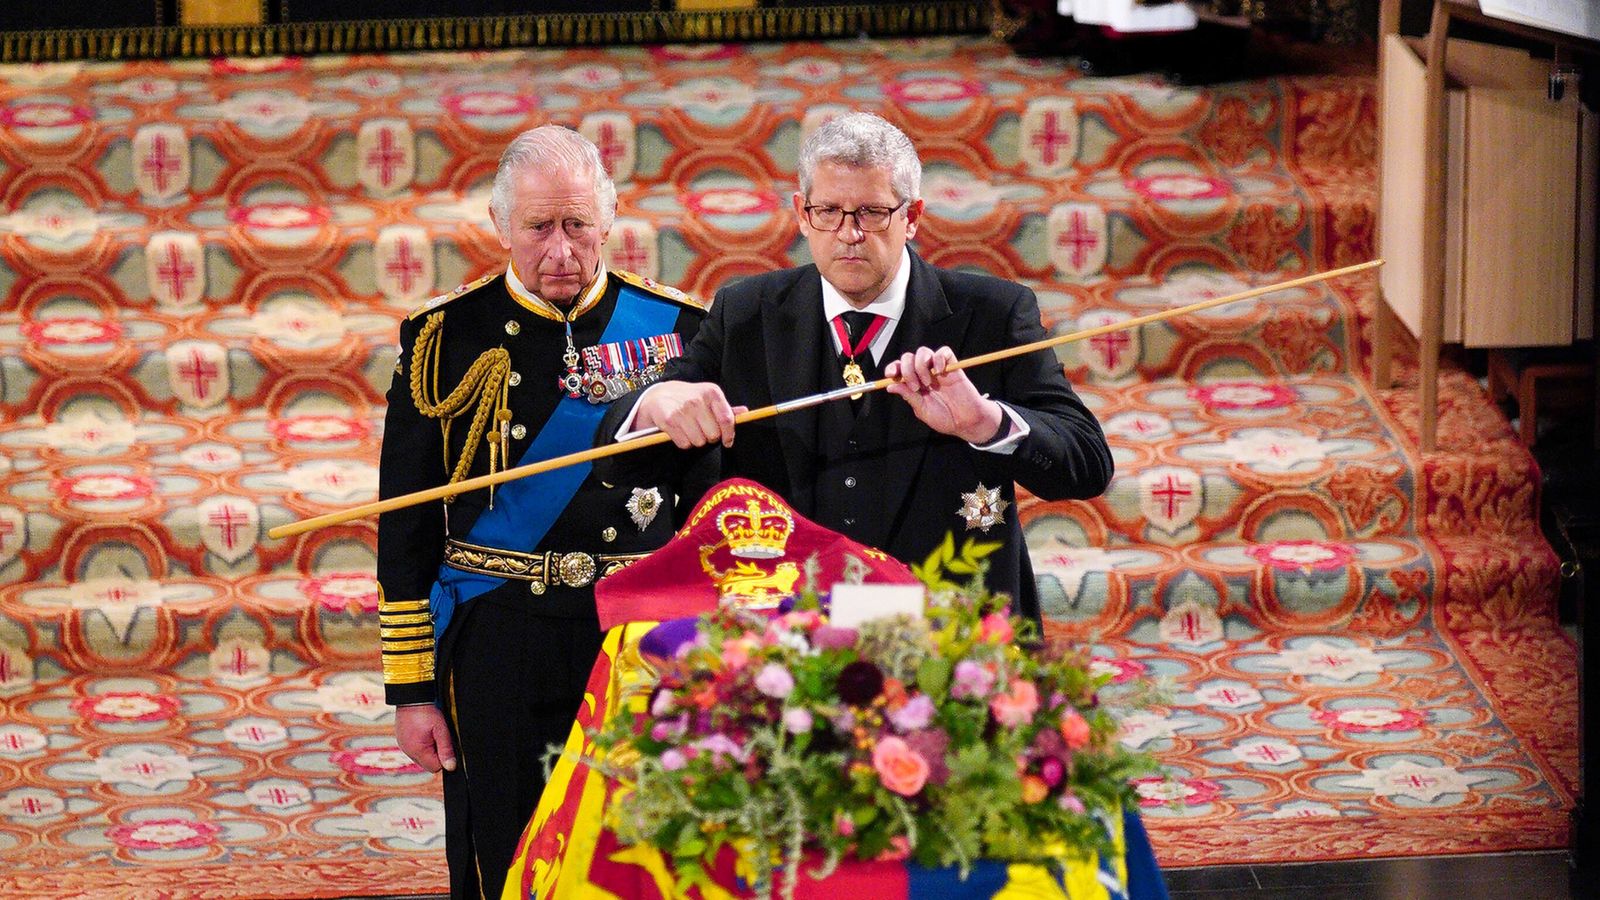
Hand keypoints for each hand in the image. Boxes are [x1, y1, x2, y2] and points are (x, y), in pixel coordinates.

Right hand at [395, 703, 456, 772]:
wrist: (411, 697)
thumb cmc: (426, 711)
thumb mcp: (441, 730)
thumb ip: (446, 749)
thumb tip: (451, 767)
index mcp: (417, 750)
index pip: (434, 768)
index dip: (443, 758)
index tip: (445, 745)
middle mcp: (408, 751)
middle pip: (427, 763)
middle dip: (435, 754)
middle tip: (438, 736)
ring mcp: (403, 746)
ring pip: (421, 756)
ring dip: (428, 748)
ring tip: (430, 732)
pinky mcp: (402, 740)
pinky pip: (414, 749)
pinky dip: (420, 743)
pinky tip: (423, 731)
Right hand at [635, 381, 744, 448]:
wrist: (658, 396)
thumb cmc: (687, 398)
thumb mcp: (707, 397)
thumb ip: (725, 408)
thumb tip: (745, 413)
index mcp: (711, 392)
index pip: (727, 419)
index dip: (729, 434)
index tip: (727, 441)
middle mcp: (697, 400)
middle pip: (713, 434)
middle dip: (709, 437)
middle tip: (702, 430)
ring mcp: (682, 410)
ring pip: (699, 441)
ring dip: (695, 440)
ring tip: (690, 430)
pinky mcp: (669, 421)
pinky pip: (684, 444)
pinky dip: (683, 442)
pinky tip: (680, 432)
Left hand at [884, 346, 1003, 442]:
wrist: (966, 422)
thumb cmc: (946, 418)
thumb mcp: (922, 410)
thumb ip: (908, 396)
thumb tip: (890, 386)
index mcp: (915, 384)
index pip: (899, 369)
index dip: (893, 368)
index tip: (891, 375)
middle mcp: (924, 374)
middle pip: (909, 358)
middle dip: (907, 370)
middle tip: (915, 387)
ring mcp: (938, 370)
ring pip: (923, 352)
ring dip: (921, 365)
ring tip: (928, 382)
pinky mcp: (952, 367)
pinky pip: (944, 352)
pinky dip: (939, 358)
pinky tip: (940, 371)